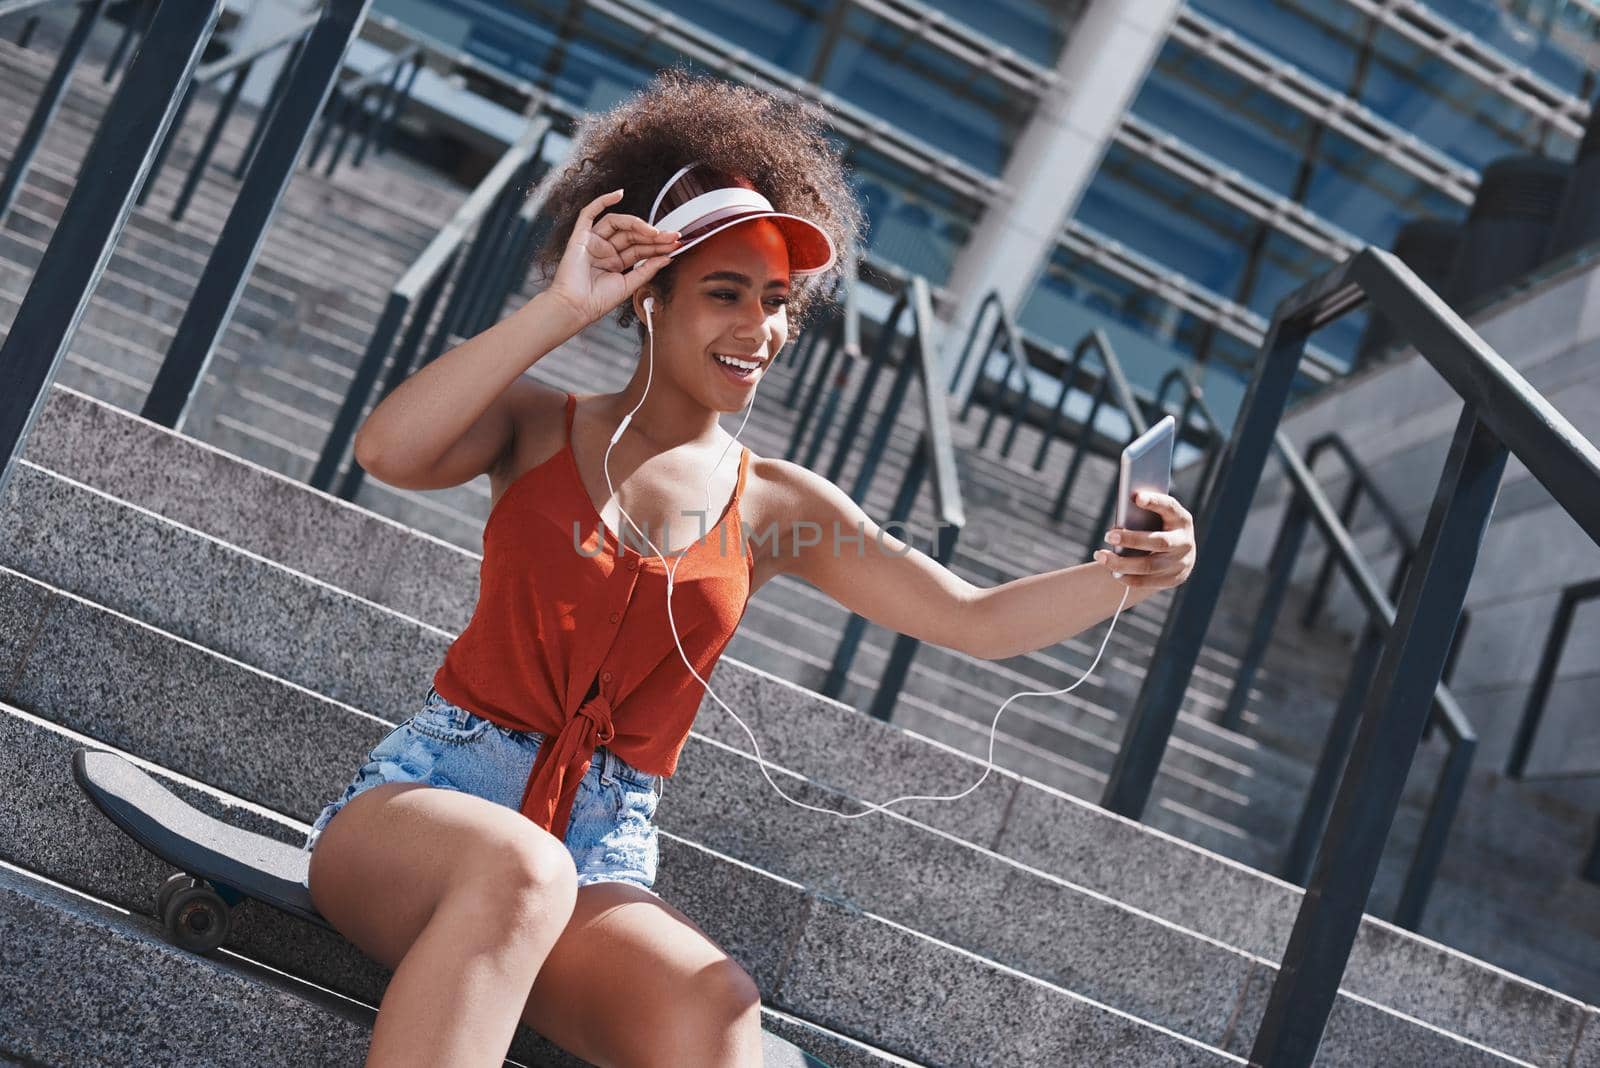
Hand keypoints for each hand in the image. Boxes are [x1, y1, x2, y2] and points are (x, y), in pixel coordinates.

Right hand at [544, 189, 683, 328]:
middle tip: (671, 236)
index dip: (658, 245)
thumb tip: (666, 258)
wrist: (576, 307)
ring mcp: (594, 242)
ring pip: (618, 224)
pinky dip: (603, 201)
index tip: (675, 244)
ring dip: (637, 224)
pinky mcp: (580, 236)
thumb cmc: (596, 302)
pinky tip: (618, 195)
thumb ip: (647, 270)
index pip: (640, 249)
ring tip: (654, 231)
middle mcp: (605, 250)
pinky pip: (590, 213)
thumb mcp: (629, 285)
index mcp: (616, 263)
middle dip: (653, 235)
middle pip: (632, 235)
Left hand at [1093, 491, 1195, 589]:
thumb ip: (1141, 517)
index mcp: (1181, 519)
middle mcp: (1184, 541)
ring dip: (1122, 563)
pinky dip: (1127, 577)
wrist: (1178, 556)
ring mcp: (1181, 563)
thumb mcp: (1156, 519)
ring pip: (1149, 566)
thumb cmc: (1158, 529)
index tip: (1136, 497)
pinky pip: (1147, 581)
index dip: (1155, 501)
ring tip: (1100, 556)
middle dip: (1131, 539)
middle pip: (1159, 541)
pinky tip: (1113, 572)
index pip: (1169, 507)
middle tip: (1108, 535)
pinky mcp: (1173, 579)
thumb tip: (1117, 527)